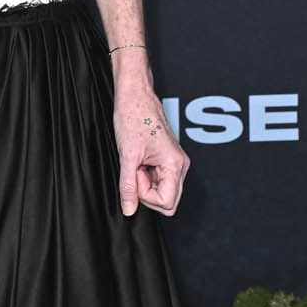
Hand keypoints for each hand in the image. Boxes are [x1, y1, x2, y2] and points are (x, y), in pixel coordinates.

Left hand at [113, 75, 188, 216]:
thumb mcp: (126, 156)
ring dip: (146, 184)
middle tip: (135, 172)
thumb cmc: (134, 117)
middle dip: (147, 193)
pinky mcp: (167, 160)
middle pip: (168, 201)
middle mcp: (180, 165)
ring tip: (136, 163)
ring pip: (163, 192)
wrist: (135, 96)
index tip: (135, 176)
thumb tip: (129, 209)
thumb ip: (128, 186)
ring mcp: (175, 162)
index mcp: (175, 164)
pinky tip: (139, 162)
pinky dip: (146, 177)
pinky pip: (159, 180)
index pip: (167, 203)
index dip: (146, 196)